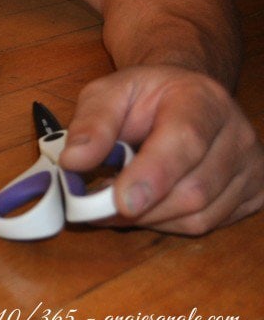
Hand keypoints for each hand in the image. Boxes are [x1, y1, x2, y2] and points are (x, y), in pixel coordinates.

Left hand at [58, 65, 263, 234]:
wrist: (181, 97)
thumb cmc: (143, 98)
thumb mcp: (107, 94)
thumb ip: (91, 124)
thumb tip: (74, 161)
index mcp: (202, 99)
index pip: (185, 141)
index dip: (153, 175)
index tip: (121, 202)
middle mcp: (236, 133)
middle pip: (193, 189)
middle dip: (140, 206)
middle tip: (97, 206)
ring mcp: (251, 166)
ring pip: (200, 215)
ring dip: (150, 217)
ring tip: (121, 198)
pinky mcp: (253, 192)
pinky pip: (208, 225)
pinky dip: (168, 222)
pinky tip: (149, 203)